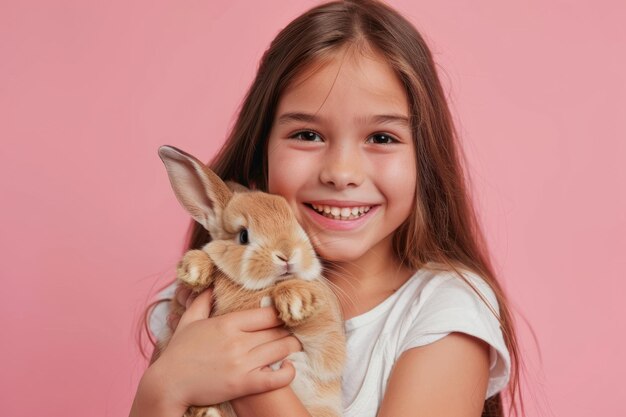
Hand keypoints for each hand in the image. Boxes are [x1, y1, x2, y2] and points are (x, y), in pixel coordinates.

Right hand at [145, 289, 300, 409]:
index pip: (268, 314)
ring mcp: (241, 363)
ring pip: (281, 350)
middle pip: (278, 331)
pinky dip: (287, 372)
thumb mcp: (188, 321)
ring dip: (292, 347)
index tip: (285, 316)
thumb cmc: (178, 353)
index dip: (281, 314)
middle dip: (289, 330)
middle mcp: (237, 341)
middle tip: (295, 330)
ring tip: (295, 345)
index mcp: (227, 323)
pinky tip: (287, 367)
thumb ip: (202, 301)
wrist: (167, 384)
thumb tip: (211, 285)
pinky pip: (276, 378)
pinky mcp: (243, 385)